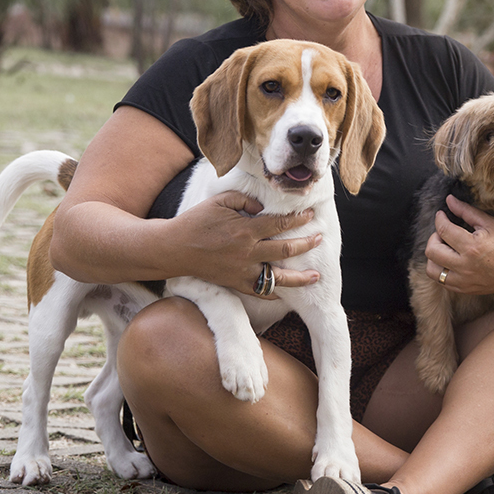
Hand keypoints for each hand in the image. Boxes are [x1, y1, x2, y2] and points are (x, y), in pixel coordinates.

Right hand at [175, 191, 321, 296]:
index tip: (310, 215)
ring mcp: (243, 270)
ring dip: (299, 278)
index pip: (280, 224)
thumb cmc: (196, 221)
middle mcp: (248, 252)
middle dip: (306, 244)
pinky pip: (260, 291)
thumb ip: (245, 200)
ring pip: (278, 278)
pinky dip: (274, 293)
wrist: (174, 248)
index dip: (298, 220)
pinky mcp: (236, 283)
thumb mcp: (220, 201)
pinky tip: (287, 293)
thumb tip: (263, 207)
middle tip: (319, 239)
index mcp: (245, 229)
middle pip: (285, 250)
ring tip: (315, 276)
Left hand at [423, 194, 493, 295]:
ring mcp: (464, 281)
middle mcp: (465, 266)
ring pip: (432, 270)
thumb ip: (467, 211)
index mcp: (472, 247)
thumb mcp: (490, 223)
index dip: (439, 219)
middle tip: (444, 232)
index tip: (441, 215)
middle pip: (432, 251)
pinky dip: (441, 269)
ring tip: (445, 247)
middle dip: (434, 237)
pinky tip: (451, 260)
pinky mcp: (465, 289)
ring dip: (434, 256)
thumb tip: (449, 200)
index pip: (443, 230)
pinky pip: (441, 281)